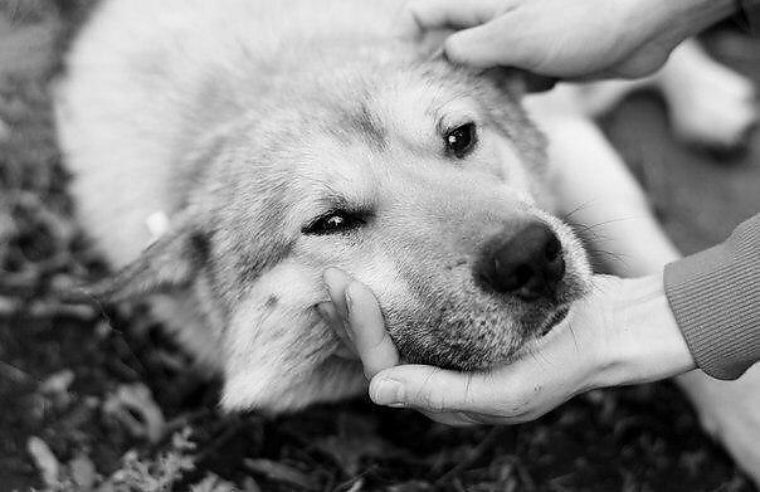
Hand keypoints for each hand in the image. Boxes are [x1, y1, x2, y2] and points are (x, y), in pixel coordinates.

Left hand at [320, 268, 694, 424]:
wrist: (611, 330)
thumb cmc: (566, 361)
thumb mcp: (508, 388)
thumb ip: (443, 394)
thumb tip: (377, 392)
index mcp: (448, 404)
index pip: (384, 370)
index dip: (361, 332)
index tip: (347, 285)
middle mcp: (442, 384)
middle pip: (378, 356)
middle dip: (348, 319)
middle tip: (328, 274)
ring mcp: (451, 358)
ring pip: (389, 338)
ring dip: (361, 309)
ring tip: (338, 275)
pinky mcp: (462, 333)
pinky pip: (410, 320)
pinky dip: (388, 301)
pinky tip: (376, 278)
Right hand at [400, 0, 736, 79]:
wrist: (647, 25)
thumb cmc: (581, 20)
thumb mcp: (513, 36)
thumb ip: (468, 49)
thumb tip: (439, 60)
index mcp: (480, 5)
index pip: (424, 16)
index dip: (405, 42)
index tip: (400, 76)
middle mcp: (494, 20)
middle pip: (450, 49)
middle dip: (448, 77)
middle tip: (450, 104)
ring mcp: (518, 40)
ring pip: (482, 70)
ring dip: (485, 90)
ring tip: (501, 98)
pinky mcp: (541, 60)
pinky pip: (513, 81)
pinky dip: (518, 92)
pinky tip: (537, 89)